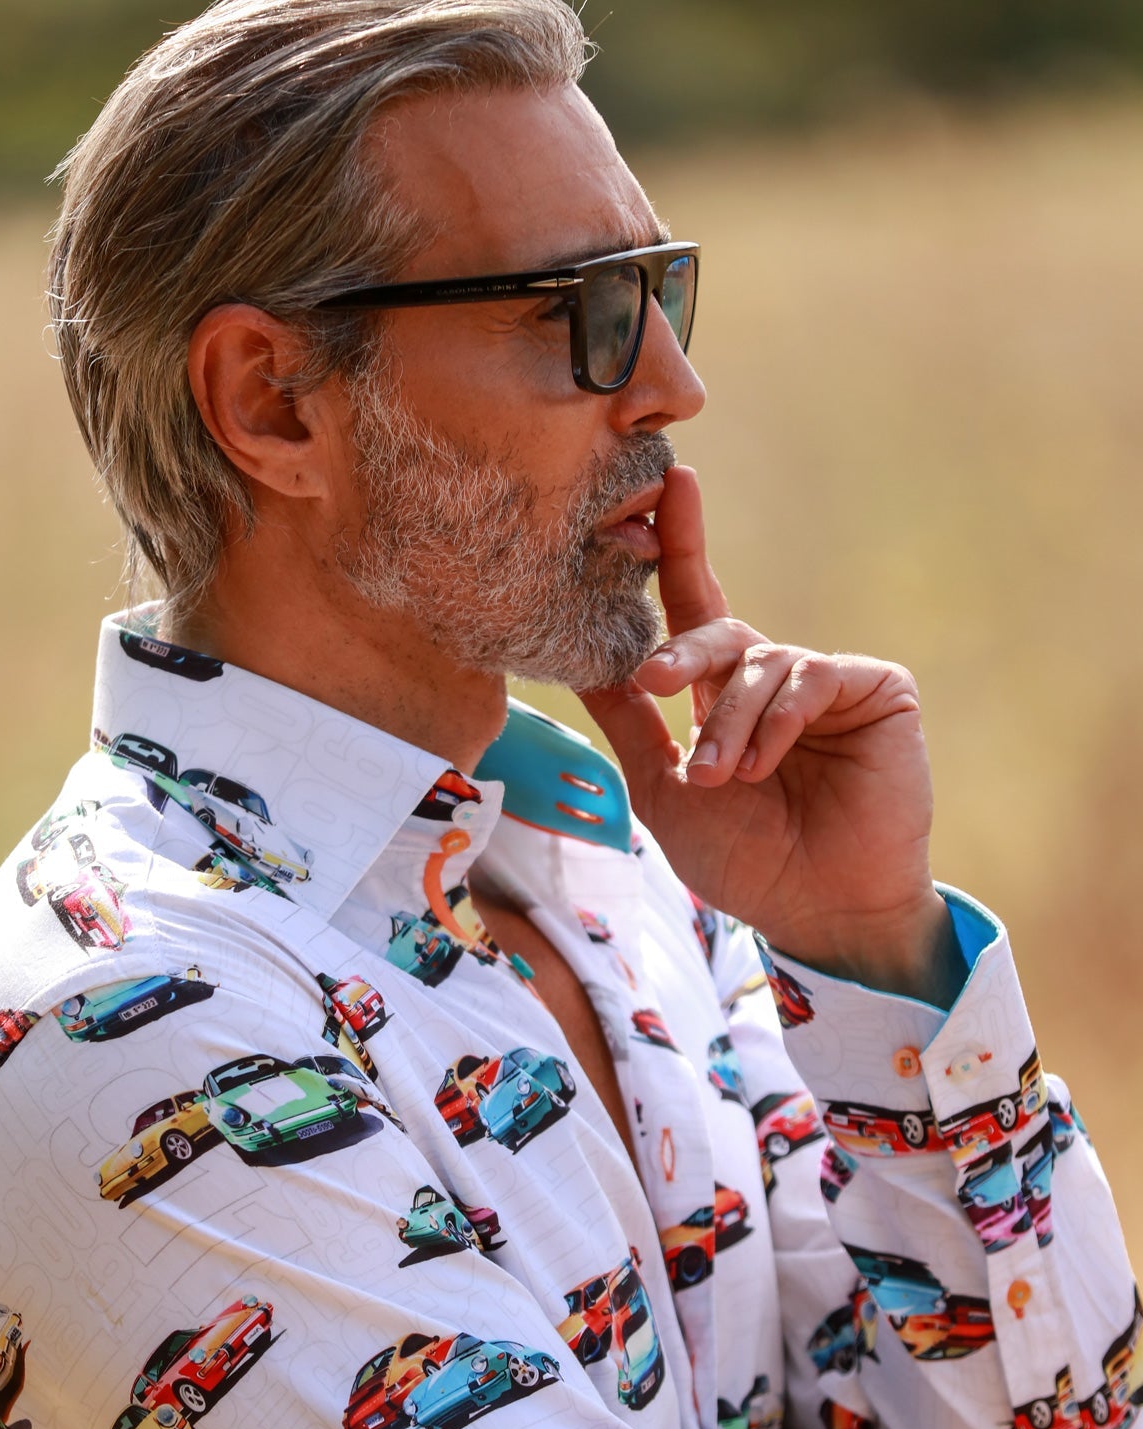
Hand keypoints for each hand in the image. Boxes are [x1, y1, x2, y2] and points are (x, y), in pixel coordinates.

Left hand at [580, 467, 962, 1002]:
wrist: (819, 911)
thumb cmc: (745, 863)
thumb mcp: (665, 792)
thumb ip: (631, 724)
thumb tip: (582, 662)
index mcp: (722, 696)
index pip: (694, 609)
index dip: (680, 548)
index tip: (667, 485)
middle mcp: (773, 679)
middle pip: (718, 627)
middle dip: (680, 653)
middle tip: (653, 684)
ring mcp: (827, 682)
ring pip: (759, 662)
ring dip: (730, 722)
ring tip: (725, 777)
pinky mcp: (877, 689)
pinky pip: (813, 673)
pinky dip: (778, 718)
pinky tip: (767, 762)